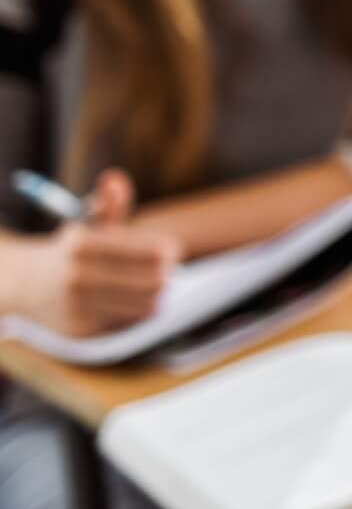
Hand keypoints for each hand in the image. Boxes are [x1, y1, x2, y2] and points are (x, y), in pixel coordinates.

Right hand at [7, 172, 180, 337]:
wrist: (23, 285)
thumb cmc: (70, 250)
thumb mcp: (85, 222)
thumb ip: (108, 203)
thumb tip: (116, 178)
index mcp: (81, 244)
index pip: (149, 252)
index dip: (167, 251)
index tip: (171, 249)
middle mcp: (76, 276)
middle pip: (154, 280)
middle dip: (167, 273)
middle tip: (169, 269)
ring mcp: (77, 306)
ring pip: (146, 304)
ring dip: (157, 294)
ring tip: (154, 283)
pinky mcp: (80, 330)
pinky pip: (129, 322)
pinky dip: (137, 311)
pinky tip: (133, 299)